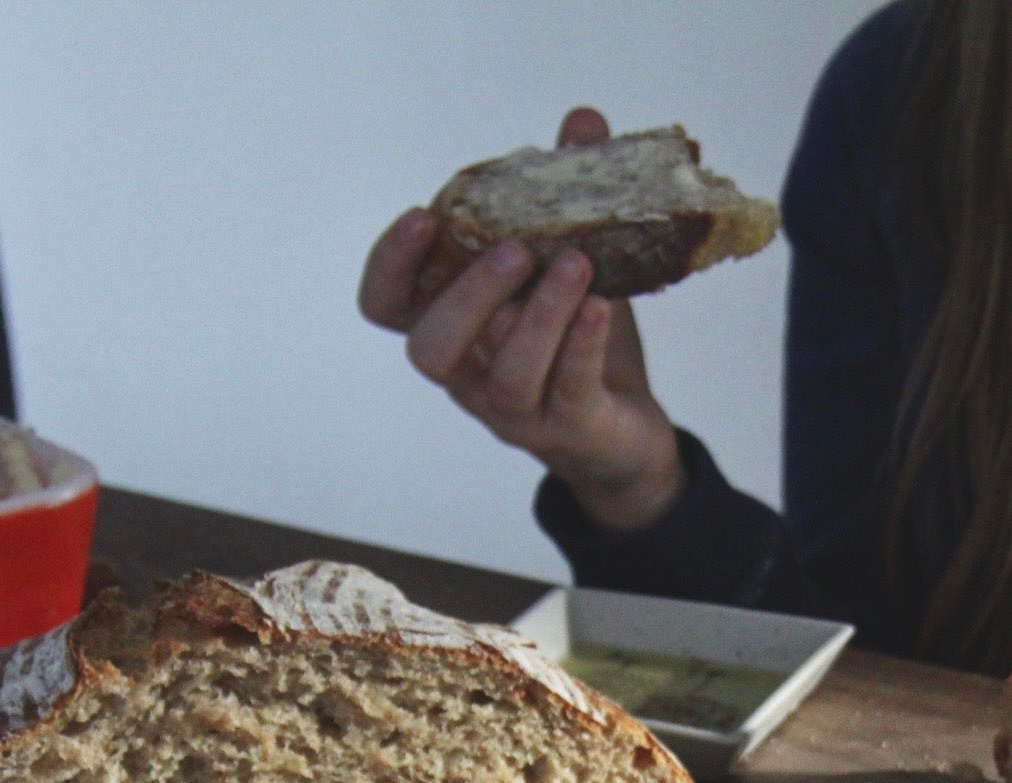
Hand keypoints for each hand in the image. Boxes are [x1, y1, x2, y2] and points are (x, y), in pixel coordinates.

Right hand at [358, 108, 684, 532]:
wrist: (624, 431)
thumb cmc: (578, 344)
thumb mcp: (569, 265)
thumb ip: (567, 199)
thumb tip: (584, 122)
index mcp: (452, 328)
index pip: (386, 306)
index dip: (390, 266)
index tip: (423, 218)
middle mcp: (470, 375)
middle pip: (431, 349)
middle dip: (467, 294)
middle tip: (514, 249)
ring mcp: (515, 411)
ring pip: (507, 374)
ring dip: (539, 316)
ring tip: (576, 264)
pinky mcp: (568, 428)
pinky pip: (566, 389)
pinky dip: (581, 344)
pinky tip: (601, 305)